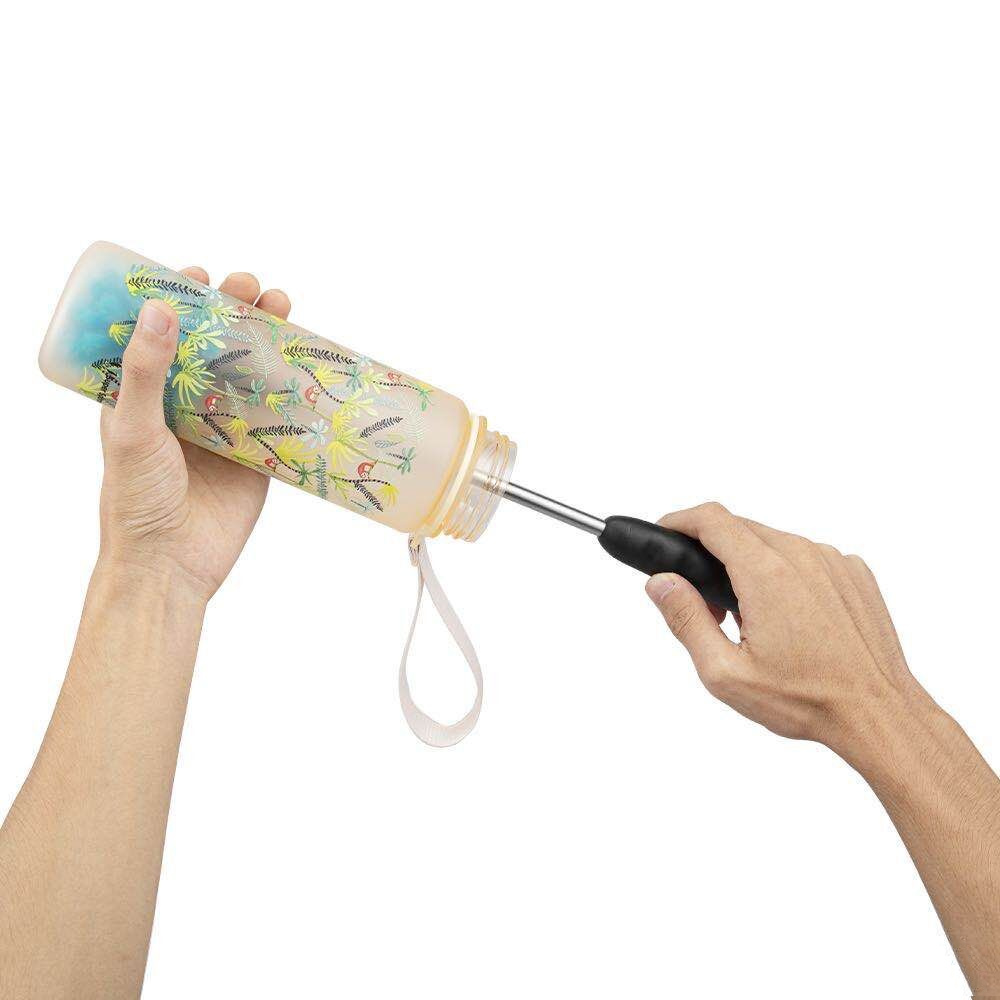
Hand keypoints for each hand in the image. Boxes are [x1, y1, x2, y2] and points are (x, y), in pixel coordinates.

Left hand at [98, 268, 291, 599]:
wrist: (169, 564)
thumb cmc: (135, 498)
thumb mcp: (131, 428)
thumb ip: (145, 372)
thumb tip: (159, 310)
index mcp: (146, 395)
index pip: (163, 335)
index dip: (181, 301)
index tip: (198, 276)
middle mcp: (188, 405)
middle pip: (215, 346)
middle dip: (234, 311)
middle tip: (251, 287)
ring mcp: (226, 428)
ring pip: (251, 372)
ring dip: (268, 339)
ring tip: (283, 308)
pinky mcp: (257, 454)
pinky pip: (279, 415)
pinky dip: (294, 388)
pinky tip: (308, 361)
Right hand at [644, 502, 923, 760]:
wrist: (878, 713)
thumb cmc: (806, 700)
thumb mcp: (725, 672)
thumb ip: (685, 619)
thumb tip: (660, 582)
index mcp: (766, 574)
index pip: (712, 519)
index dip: (680, 520)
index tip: (665, 532)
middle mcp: (802, 555)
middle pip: (741, 528)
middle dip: (712, 554)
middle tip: (707, 603)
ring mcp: (833, 560)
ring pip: (774, 542)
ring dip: (751, 565)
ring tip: (750, 619)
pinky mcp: (854, 572)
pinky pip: (807, 557)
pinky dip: (787, 574)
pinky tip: (789, 618)